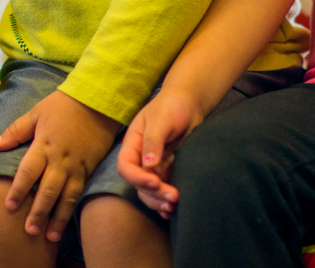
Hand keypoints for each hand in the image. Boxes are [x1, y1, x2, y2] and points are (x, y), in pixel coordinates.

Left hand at [0, 89, 119, 242]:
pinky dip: (73, 208)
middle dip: (39, 211)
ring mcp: (77, 165)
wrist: (98, 100)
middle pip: (48, 189)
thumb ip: (16, 131)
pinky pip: (80, 191)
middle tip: (29, 230)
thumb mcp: (38, 112)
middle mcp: (61, 159)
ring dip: (58, 217)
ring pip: (67, 195)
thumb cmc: (64, 105)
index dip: (19, 189)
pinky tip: (67, 221)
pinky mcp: (88, 168)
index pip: (29, 171)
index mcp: (45, 144)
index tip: (9, 207)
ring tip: (50, 236)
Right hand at [116, 88, 204, 217]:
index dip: (137, 178)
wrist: (189, 104)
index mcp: (133, 144)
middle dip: (154, 193)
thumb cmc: (171, 106)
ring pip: (149, 191)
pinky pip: (162, 191)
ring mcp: (153, 167)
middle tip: (173, 196)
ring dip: (159, 201)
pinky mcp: (167, 171)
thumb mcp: (161, 119)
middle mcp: (140, 158)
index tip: (155, 181)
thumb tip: (148, 164)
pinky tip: (173, 209)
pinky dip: (165, 201)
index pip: (126, 167)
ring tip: (174, 205)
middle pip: (138, 184)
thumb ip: (153, 140)